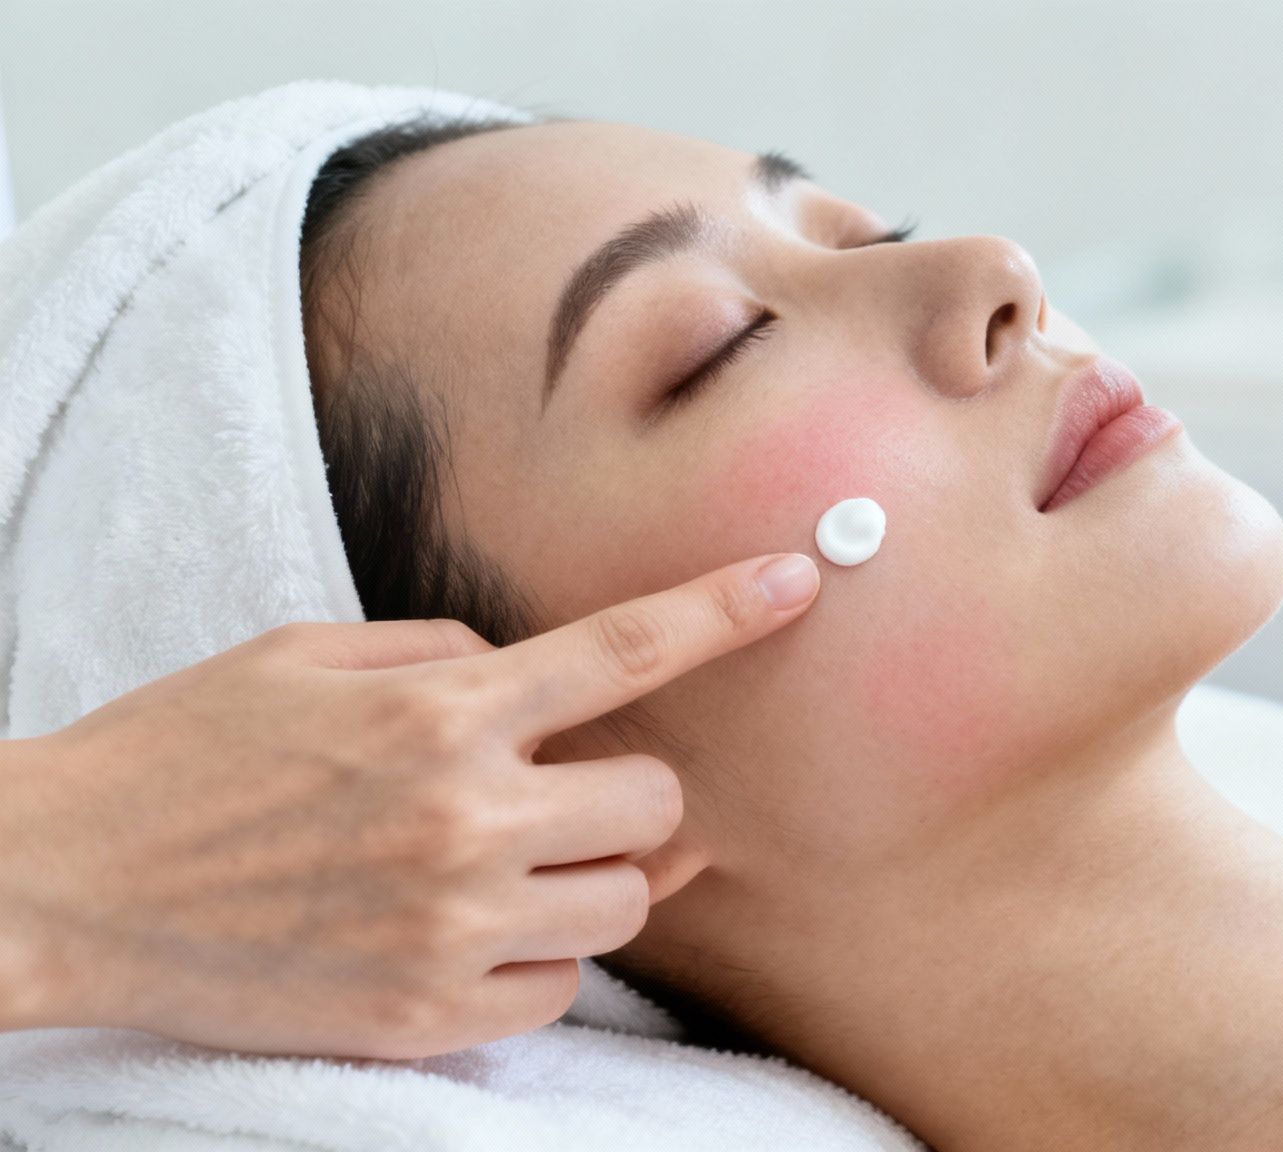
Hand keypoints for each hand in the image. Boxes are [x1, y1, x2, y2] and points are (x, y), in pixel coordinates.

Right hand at [0, 552, 818, 1058]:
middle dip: (630, 793)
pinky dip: (539, 955)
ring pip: (624, 904)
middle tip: (564, 788)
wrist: (65, 887)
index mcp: (439, 711)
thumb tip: (534, 673)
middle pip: (656, 804)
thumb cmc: (181, 753)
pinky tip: (472, 928)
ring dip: (591, 876)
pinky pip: (561, 985)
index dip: (724, 610)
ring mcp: (451, 926)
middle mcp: (464, 817)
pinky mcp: (427, 1016)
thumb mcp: (304, 653)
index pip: (622, 651)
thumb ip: (444, 650)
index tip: (799, 578)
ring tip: (505, 861)